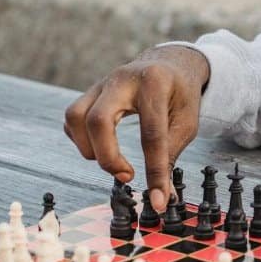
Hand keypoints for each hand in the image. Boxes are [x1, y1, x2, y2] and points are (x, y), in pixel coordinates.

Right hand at [64, 45, 209, 211]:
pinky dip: (81, 139)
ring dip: (89, 149)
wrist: (169, 62)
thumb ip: (171, 153)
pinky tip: (102, 147)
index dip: (154, 172)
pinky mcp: (90, 91)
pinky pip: (72, 118)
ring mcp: (102, 83)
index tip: (158, 199)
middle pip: (98, 120)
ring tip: (114, 161)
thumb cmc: (180, 94)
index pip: (151, 134)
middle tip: (127, 176)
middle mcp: (123, 79)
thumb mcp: (188, 121)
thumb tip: (160, 195)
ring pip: (76, 116)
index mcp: (155, 84)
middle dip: (108, 157)